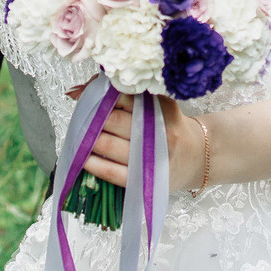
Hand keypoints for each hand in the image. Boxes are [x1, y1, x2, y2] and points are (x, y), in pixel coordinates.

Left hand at [63, 84, 208, 191]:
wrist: (196, 157)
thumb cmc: (168, 126)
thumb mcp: (156, 104)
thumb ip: (121, 94)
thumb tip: (75, 91)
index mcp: (161, 108)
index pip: (123, 96)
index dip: (99, 95)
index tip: (84, 96)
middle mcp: (158, 132)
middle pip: (112, 120)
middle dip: (91, 118)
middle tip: (80, 118)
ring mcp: (152, 157)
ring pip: (109, 145)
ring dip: (88, 140)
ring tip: (80, 136)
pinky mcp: (145, 179)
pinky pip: (112, 172)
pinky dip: (94, 165)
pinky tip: (84, 159)